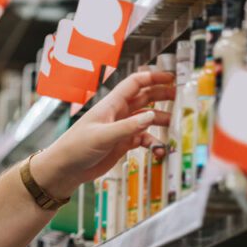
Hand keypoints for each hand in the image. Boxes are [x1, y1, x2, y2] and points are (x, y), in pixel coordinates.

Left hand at [30, 70, 174, 198]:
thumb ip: (128, 127)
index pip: (134, 84)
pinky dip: (153, 142)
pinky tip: (158, 150)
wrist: (66, 169)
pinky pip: (143, 138)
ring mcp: (121, 128)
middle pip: (144, 98)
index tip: (170, 77)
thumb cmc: (76, 147)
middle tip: (180, 97)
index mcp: (111, 105)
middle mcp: (118, 114)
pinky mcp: (122, 143)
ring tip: (175, 124)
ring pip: (146, 119)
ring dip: (160, 120)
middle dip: (161, 95)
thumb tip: (152, 116)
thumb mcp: (103, 136)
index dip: (152, 77)